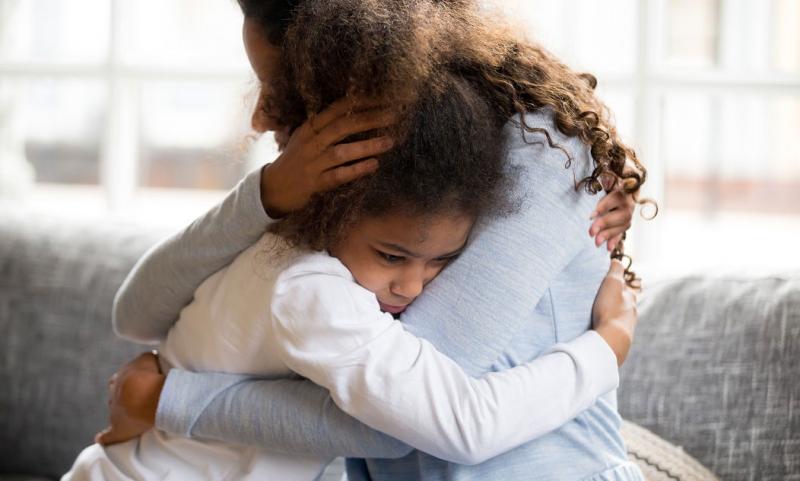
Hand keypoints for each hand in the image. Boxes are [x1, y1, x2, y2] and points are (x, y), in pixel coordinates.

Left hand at [95, 352, 164, 445]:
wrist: (145, 396)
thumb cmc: (150, 377)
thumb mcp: (148, 360)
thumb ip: (146, 359)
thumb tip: (149, 359)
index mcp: (121, 378)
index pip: (119, 379)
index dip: (128, 381)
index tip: (136, 383)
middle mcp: (115, 394)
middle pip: (115, 395)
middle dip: (123, 396)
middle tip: (136, 399)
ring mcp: (115, 412)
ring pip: (114, 411)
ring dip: (121, 413)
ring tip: (132, 416)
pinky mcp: (118, 429)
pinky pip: (109, 435)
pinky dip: (105, 438)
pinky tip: (100, 439)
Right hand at [260, 97, 396, 217]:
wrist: (273, 188)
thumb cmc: (295, 161)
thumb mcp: (305, 138)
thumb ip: (325, 127)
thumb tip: (357, 113)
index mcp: (309, 128)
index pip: (337, 109)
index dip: (361, 102)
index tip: (383, 98)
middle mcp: (310, 143)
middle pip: (343, 126)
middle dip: (370, 119)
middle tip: (393, 116)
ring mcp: (312, 164)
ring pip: (342, 151)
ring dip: (367, 146)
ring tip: (390, 141)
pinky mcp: (315, 184)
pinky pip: (338, 175)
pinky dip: (357, 169)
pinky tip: (374, 165)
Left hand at [589, 189, 635, 251]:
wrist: (624, 198)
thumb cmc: (609, 198)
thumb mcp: (604, 196)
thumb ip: (600, 206)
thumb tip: (593, 217)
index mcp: (621, 194)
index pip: (611, 201)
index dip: (601, 208)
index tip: (591, 216)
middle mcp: (628, 205)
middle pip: (619, 215)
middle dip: (604, 224)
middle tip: (591, 233)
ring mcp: (630, 216)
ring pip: (621, 226)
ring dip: (608, 235)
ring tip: (597, 243)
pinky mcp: (627, 226)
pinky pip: (622, 234)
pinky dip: (614, 241)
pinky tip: (608, 248)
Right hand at [592, 260, 637, 365]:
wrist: (612, 340)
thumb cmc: (611, 310)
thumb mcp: (612, 284)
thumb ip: (615, 270)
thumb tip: (617, 260)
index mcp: (631, 298)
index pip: (625, 287)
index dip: (615, 284)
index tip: (605, 284)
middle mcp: (632, 312)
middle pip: (623, 303)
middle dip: (613, 301)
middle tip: (599, 299)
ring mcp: (627, 327)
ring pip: (619, 317)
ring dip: (610, 314)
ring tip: (598, 314)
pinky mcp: (620, 340)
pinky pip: (613, 329)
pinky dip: (608, 326)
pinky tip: (600, 327)